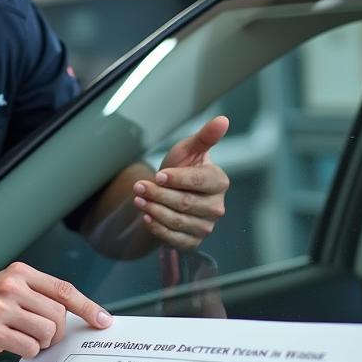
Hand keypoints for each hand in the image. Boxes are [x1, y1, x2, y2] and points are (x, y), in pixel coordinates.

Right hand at [0, 262, 111, 361]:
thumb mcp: (4, 290)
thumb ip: (35, 295)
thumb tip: (71, 313)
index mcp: (18, 273)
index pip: (64, 289)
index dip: (88, 307)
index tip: (103, 320)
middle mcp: (12, 286)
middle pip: (59, 314)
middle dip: (55, 332)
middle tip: (39, 337)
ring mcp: (2, 307)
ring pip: (47, 332)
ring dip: (40, 344)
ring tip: (20, 339)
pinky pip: (30, 348)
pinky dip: (26, 353)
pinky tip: (8, 346)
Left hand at [133, 115, 229, 251]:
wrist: (169, 192)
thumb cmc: (181, 168)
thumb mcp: (189, 150)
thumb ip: (205, 137)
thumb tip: (223, 120)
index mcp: (219, 182)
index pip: (199, 181)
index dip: (177, 179)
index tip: (158, 175)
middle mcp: (216, 207)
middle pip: (186, 203)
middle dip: (159, 194)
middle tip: (139, 186)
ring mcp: (206, 226)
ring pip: (178, 221)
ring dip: (155, 210)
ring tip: (139, 199)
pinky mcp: (193, 241)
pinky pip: (175, 239)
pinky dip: (158, 229)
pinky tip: (146, 217)